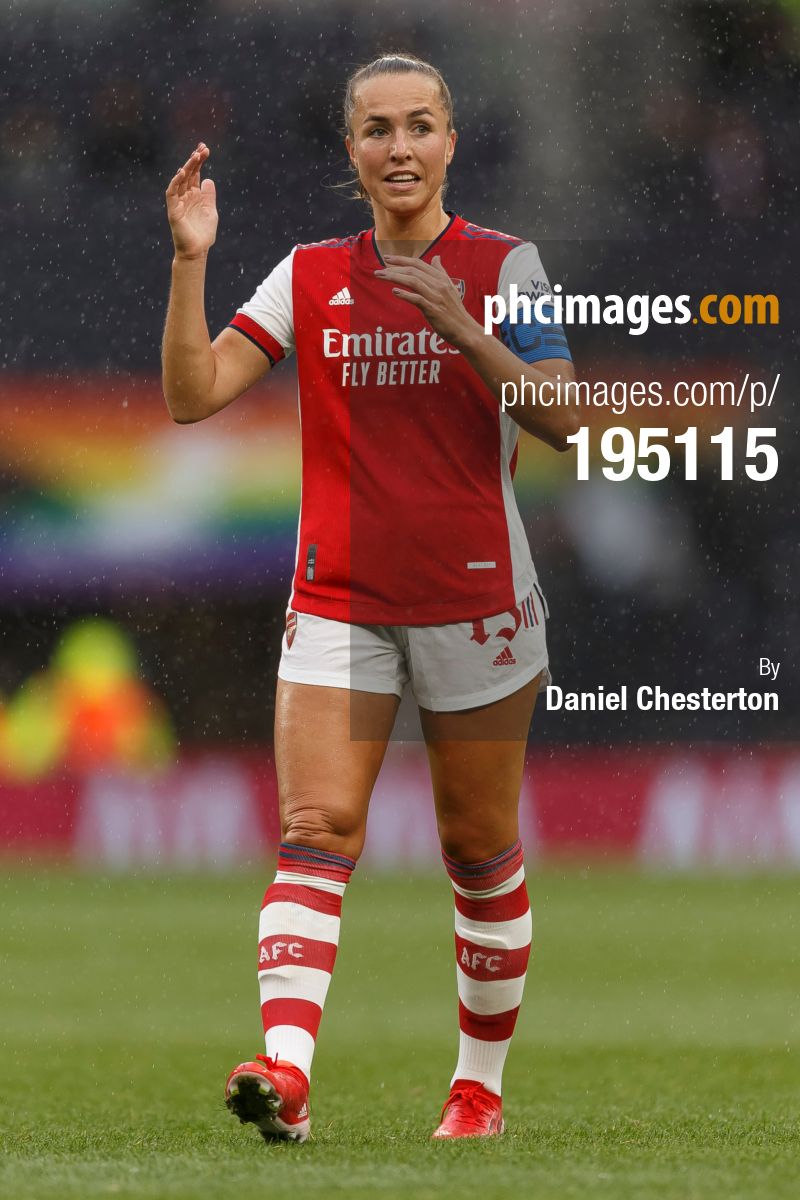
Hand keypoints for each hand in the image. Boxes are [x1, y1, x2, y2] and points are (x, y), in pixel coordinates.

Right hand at [165, 143, 217, 259]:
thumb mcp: (210, 211)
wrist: (196, 251)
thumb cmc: (203, 234)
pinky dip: (176, 182)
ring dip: (187, 167)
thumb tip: (208, 179)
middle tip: (202, 148)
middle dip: (195, 160)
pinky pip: (171, 192)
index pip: (196, 174)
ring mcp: (178, 202)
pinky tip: (182, 172)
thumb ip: (208, 196)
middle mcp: (185, 196)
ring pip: (181, 180)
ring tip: (195, 156)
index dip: (200, 161)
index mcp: (194, 195)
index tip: (206, 149)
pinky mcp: (173, 209)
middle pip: (189, 173)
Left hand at [374, 254, 477, 348]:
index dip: (402, 260)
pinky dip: (405, 295)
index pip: (419, 264)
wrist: (466, 331)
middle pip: (413, 271)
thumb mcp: (450, 288)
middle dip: (394, 268)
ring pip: (413, 281)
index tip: (387, 259)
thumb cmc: (455, 312)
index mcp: (441, 279)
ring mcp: (436, 297)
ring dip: (395, 278)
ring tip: (381, 277)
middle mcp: (439, 285)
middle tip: (378, 271)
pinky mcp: (434, 310)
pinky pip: (417, 299)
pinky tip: (395, 292)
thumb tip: (436, 257)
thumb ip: (441, 273)